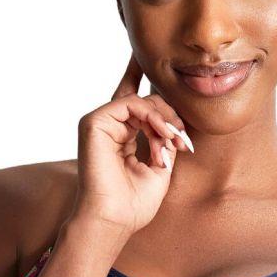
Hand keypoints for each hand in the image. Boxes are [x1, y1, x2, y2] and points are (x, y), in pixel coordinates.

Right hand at [72, 51, 193, 234]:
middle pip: (147, 101)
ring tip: (173, 142)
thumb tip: (175, 119)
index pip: (134, 99)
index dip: (140, 75)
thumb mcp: (161, 165)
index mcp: (121, 135)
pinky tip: (161, 135)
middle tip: (183, 142)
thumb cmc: (134, 203)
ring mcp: (99, 122)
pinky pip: (129, 103)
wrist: (114, 221)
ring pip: (141, 101)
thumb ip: (165, 138)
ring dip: (164, 120)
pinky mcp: (93, 122)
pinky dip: (151, 117)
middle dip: (171, 117)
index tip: (146, 55)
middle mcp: (109, 126)